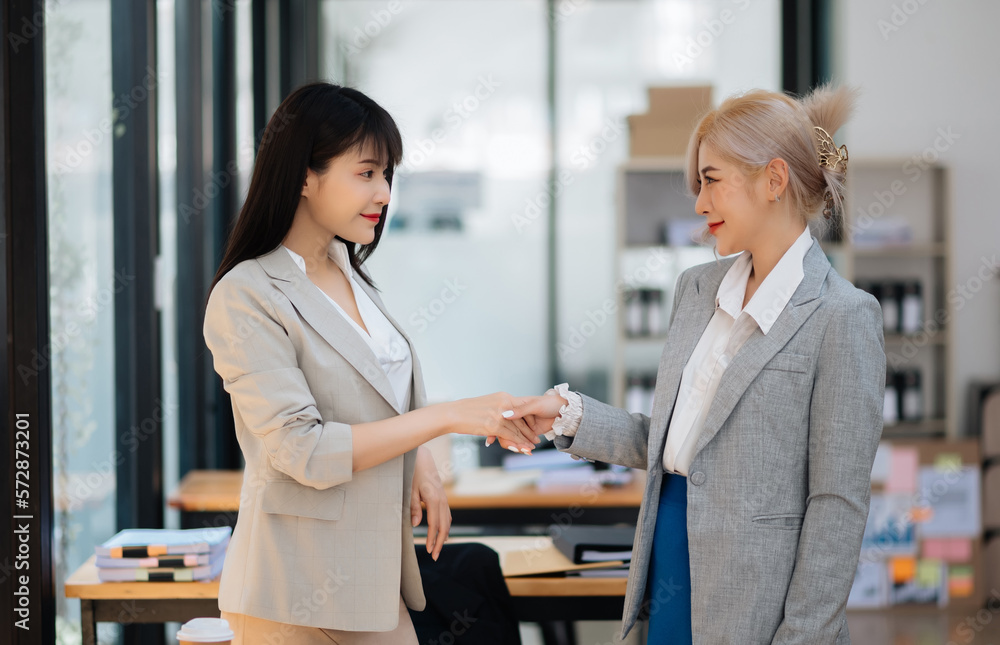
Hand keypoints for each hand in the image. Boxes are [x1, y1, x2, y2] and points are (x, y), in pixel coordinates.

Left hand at [411, 446, 450, 560]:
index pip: (435, 525)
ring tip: (438, 548)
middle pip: (444, 526)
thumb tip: (416, 525)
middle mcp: (442, 500)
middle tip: (434, 556)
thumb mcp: (410, 489)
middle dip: (440, 542)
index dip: (432, 539)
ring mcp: (444, 498)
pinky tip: (441, 533)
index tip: (429, 551)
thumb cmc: (413, 473)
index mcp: (434, 499)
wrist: (422, 458)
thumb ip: (413, 507)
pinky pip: (447, 515)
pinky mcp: (443, 497)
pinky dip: (445, 526)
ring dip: (443, 535)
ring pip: (448, 521)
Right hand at [445, 392, 540, 453]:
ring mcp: (499, 414)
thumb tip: (502, 414)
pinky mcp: (493, 425)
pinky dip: (517, 443)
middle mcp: (503, 403)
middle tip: (536, 439)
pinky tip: (522, 448)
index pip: (521, 408)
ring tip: (531, 447)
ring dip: (525, 440)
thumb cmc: (465, 410)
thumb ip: (497, 407)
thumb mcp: (485, 404)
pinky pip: (510, 435)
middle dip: (529, 431)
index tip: (534, 427)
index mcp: (502, 397)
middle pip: (521, 419)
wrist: (452, 413)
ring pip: (517, 429)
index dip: (528, 419)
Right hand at [488, 391, 567, 450]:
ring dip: (515, 445)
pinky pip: (520, 441)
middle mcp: (516, 415)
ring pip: (511, 437)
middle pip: (503, 429)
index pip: (500, 416)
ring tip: (524, 450)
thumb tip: (505, 415)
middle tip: (512, 448)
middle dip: (506, 440)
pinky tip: (525, 451)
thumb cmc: (550, 404)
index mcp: (515, 405)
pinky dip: (521, 446)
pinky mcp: (528, 433)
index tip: (489, 438)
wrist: (564, 412)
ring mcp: (521, 425)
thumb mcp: (535, 405)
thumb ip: (520, 410)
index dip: (494, 427)